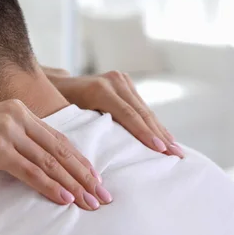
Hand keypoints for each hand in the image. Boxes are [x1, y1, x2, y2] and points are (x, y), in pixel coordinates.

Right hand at [0, 99, 110, 209]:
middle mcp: (17, 116)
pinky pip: (30, 170)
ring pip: (50, 161)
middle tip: (104, 195)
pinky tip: (65, 199)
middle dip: (85, 175)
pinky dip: (50, 186)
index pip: (56, 139)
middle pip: (60, 149)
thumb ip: (7, 164)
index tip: (94, 179)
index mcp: (17, 112)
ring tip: (92, 202)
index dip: (78, 160)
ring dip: (74, 184)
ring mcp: (7, 129)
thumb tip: (23, 188)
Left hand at [50, 70, 182, 157]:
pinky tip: (165, 139)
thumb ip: (86, 128)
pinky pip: (142, 107)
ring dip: (161, 131)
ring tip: (177, 150)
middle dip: (160, 135)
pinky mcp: (126, 83)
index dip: (145, 133)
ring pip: (145, 110)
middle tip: (177, 154)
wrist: (57, 84)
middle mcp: (114, 81)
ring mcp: (121, 80)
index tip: (161, 149)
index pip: (128, 114)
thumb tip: (100, 154)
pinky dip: (153, 124)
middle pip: (142, 112)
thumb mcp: (69, 117)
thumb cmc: (58, 106)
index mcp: (100, 89)